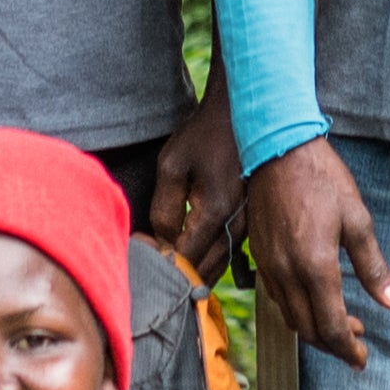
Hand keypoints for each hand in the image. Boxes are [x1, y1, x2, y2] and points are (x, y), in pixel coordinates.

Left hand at [132, 114, 249, 277]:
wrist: (240, 116)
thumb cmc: (203, 136)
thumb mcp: (171, 166)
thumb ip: (164, 210)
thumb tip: (164, 244)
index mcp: (216, 212)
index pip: (185, 259)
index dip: (160, 261)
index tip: (141, 248)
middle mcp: (237, 225)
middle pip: (204, 271)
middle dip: (176, 273)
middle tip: (151, 260)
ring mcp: (247, 227)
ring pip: (217, 266)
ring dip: (192, 269)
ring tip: (166, 256)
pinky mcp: (249, 224)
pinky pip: (226, 254)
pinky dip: (206, 259)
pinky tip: (187, 249)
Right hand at [246, 141, 389, 366]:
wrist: (278, 148)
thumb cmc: (322, 179)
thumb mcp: (358, 220)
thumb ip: (374, 268)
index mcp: (315, 267)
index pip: (331, 326)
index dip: (348, 349)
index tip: (362, 359)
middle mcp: (287, 273)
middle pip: (308, 329)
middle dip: (333, 344)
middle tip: (356, 344)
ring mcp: (269, 265)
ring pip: (289, 316)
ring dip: (314, 329)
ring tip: (340, 324)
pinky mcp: (259, 255)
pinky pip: (276, 298)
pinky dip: (297, 310)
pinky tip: (314, 300)